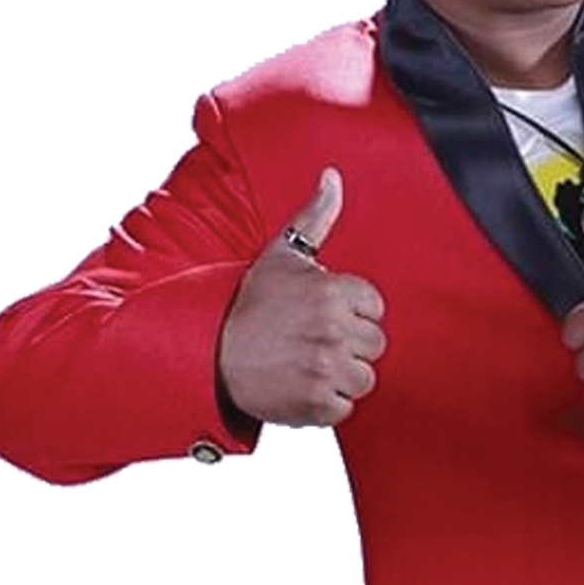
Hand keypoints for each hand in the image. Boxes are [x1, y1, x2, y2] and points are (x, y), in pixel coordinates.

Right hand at [219, 167, 386, 426]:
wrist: (208, 353)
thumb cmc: (249, 304)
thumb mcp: (281, 255)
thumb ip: (315, 217)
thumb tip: (332, 176)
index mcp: (333, 291)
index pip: (375, 307)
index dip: (351, 312)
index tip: (322, 315)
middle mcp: (333, 330)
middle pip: (375, 344)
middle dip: (348, 344)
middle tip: (312, 341)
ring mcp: (326, 369)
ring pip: (364, 378)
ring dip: (340, 375)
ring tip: (308, 363)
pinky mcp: (317, 404)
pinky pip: (345, 407)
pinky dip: (325, 403)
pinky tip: (301, 385)